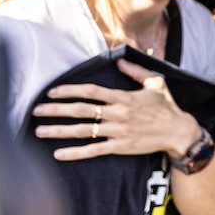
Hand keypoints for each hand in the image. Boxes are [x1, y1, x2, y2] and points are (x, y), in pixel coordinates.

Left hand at [32, 60, 201, 160]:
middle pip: (81, 110)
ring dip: (59, 131)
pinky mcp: (120, 146)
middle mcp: (118, 114)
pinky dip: (75, 153)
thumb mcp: (156, 83)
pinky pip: (93, 150)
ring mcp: (117, 131)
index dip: (70, 90)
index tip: (52, 92)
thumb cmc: (167, 106)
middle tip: (36, 111)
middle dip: (56, 110)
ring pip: (82, 131)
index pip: (91, 92)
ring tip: (40, 130)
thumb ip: (136, 71)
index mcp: (124, 97)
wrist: (178, 131)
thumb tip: (119, 60)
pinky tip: (58, 154)